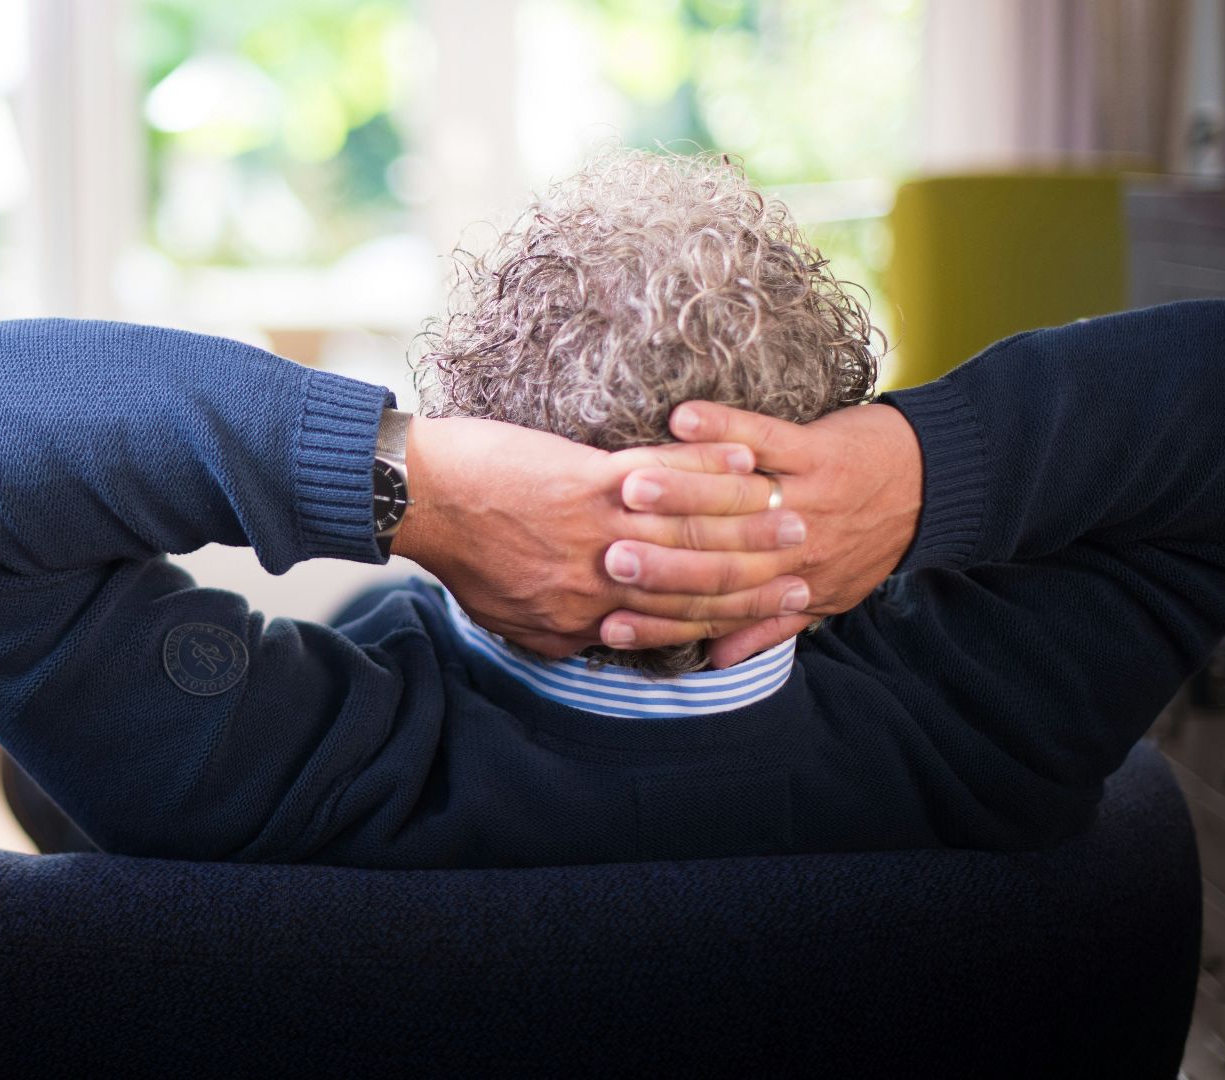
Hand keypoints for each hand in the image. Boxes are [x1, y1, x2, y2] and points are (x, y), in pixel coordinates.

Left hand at [390, 415, 812, 659]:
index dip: (734, 616)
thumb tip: (602, 642)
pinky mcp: (586, 481)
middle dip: (759, 570)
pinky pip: (663, 477)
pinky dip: (707, 467)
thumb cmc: (460, 556)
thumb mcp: (512, 620)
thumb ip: (565, 634)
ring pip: (690, 531)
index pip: (677, 623)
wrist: (417, 500)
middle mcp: (601, 581)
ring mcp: (596, 530)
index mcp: (585, 617)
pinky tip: (744, 456)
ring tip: (790, 507)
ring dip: (749, 518)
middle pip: (698, 581)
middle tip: (806, 556)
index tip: (777, 604)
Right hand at [596, 400, 923, 666]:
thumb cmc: (872, 542)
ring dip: (680, 491)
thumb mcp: (826, 598)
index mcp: (790, 587)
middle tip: (605, 557)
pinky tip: (681, 419)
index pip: (714, 610)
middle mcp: (795, 550)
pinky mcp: (818, 451)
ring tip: (629, 488)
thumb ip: (766, 627)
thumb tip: (713, 661)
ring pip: (734, 502)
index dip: (660, 618)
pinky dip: (724, 427)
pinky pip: (766, 437)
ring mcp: (806, 498)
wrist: (938, 486)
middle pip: (718, 558)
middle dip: (659, 558)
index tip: (607, 620)